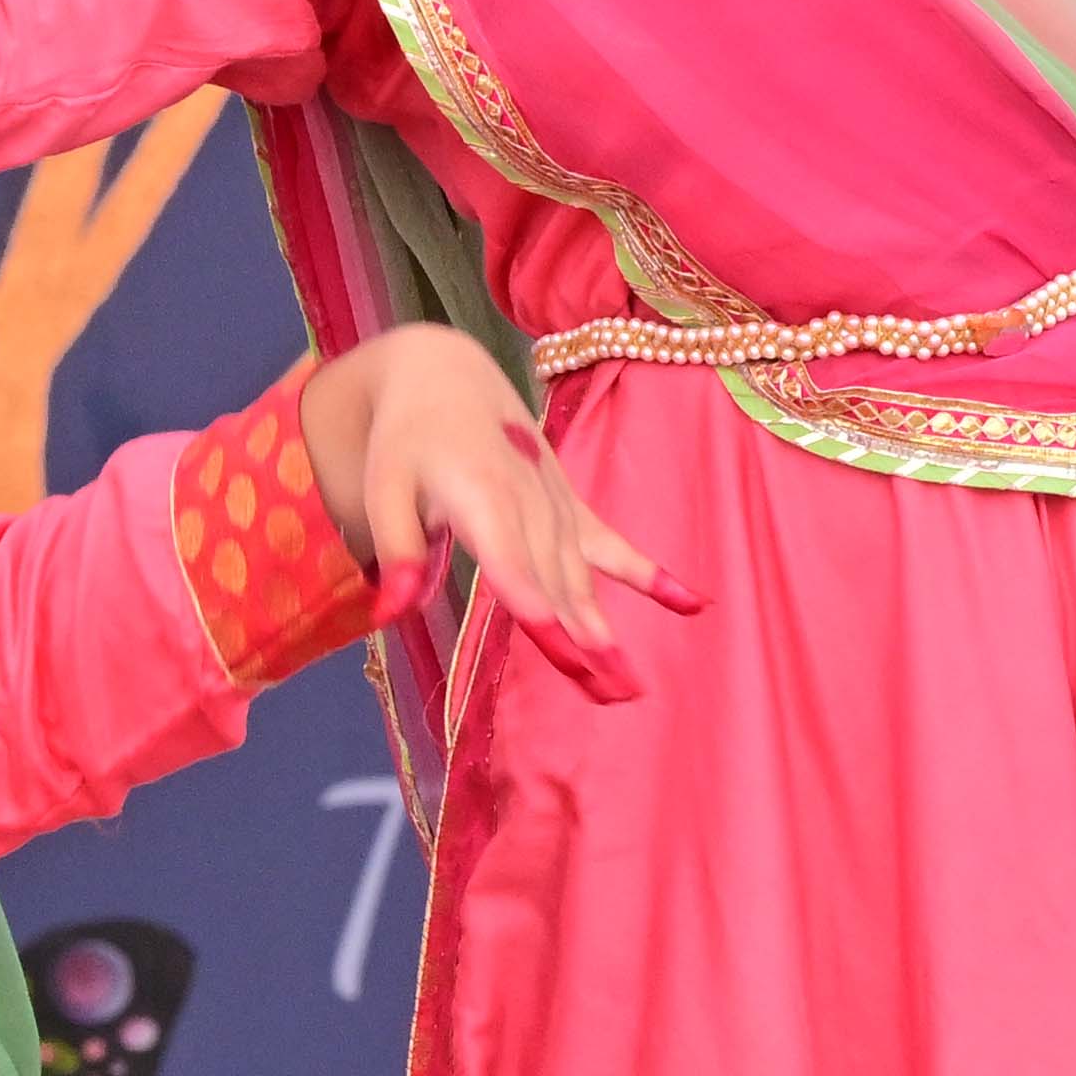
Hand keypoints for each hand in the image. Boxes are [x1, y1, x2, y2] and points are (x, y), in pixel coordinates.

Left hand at [295, 323, 681, 704]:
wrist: (448, 377)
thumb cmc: (406, 439)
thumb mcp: (383, 487)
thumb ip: (398, 549)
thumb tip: (390, 614)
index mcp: (483, 500)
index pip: (515, 567)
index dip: (540, 610)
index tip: (567, 654)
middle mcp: (530, 505)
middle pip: (558, 586)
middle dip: (582, 644)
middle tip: (609, 698)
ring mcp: (557, 505)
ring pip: (585, 578)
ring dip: (607, 632)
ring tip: (629, 686)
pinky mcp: (571, 506)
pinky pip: (614, 545)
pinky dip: (650, 576)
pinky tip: (692, 604)